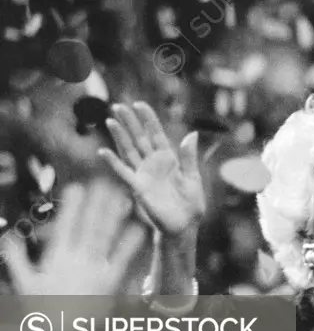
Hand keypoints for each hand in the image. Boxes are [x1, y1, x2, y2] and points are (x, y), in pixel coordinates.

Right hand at [1, 179, 147, 295]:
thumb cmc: (42, 310)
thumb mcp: (25, 283)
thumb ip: (17, 259)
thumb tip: (7, 238)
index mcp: (56, 259)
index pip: (65, 227)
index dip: (72, 207)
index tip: (76, 188)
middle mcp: (77, 261)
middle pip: (88, 227)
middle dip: (97, 204)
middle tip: (105, 183)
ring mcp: (94, 270)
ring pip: (106, 238)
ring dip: (114, 217)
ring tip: (123, 197)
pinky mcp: (110, 282)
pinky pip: (123, 259)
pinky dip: (131, 243)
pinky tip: (140, 228)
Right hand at [98, 101, 204, 244]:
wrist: (184, 225)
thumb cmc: (190, 203)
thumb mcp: (193, 177)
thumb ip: (189, 157)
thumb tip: (193, 133)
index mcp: (168, 159)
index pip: (156, 134)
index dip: (147, 120)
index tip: (139, 104)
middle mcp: (153, 164)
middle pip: (139, 138)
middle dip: (129, 122)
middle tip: (117, 106)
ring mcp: (143, 175)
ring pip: (129, 151)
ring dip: (119, 136)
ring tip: (110, 120)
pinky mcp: (137, 188)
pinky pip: (123, 172)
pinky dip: (113, 162)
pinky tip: (103, 151)